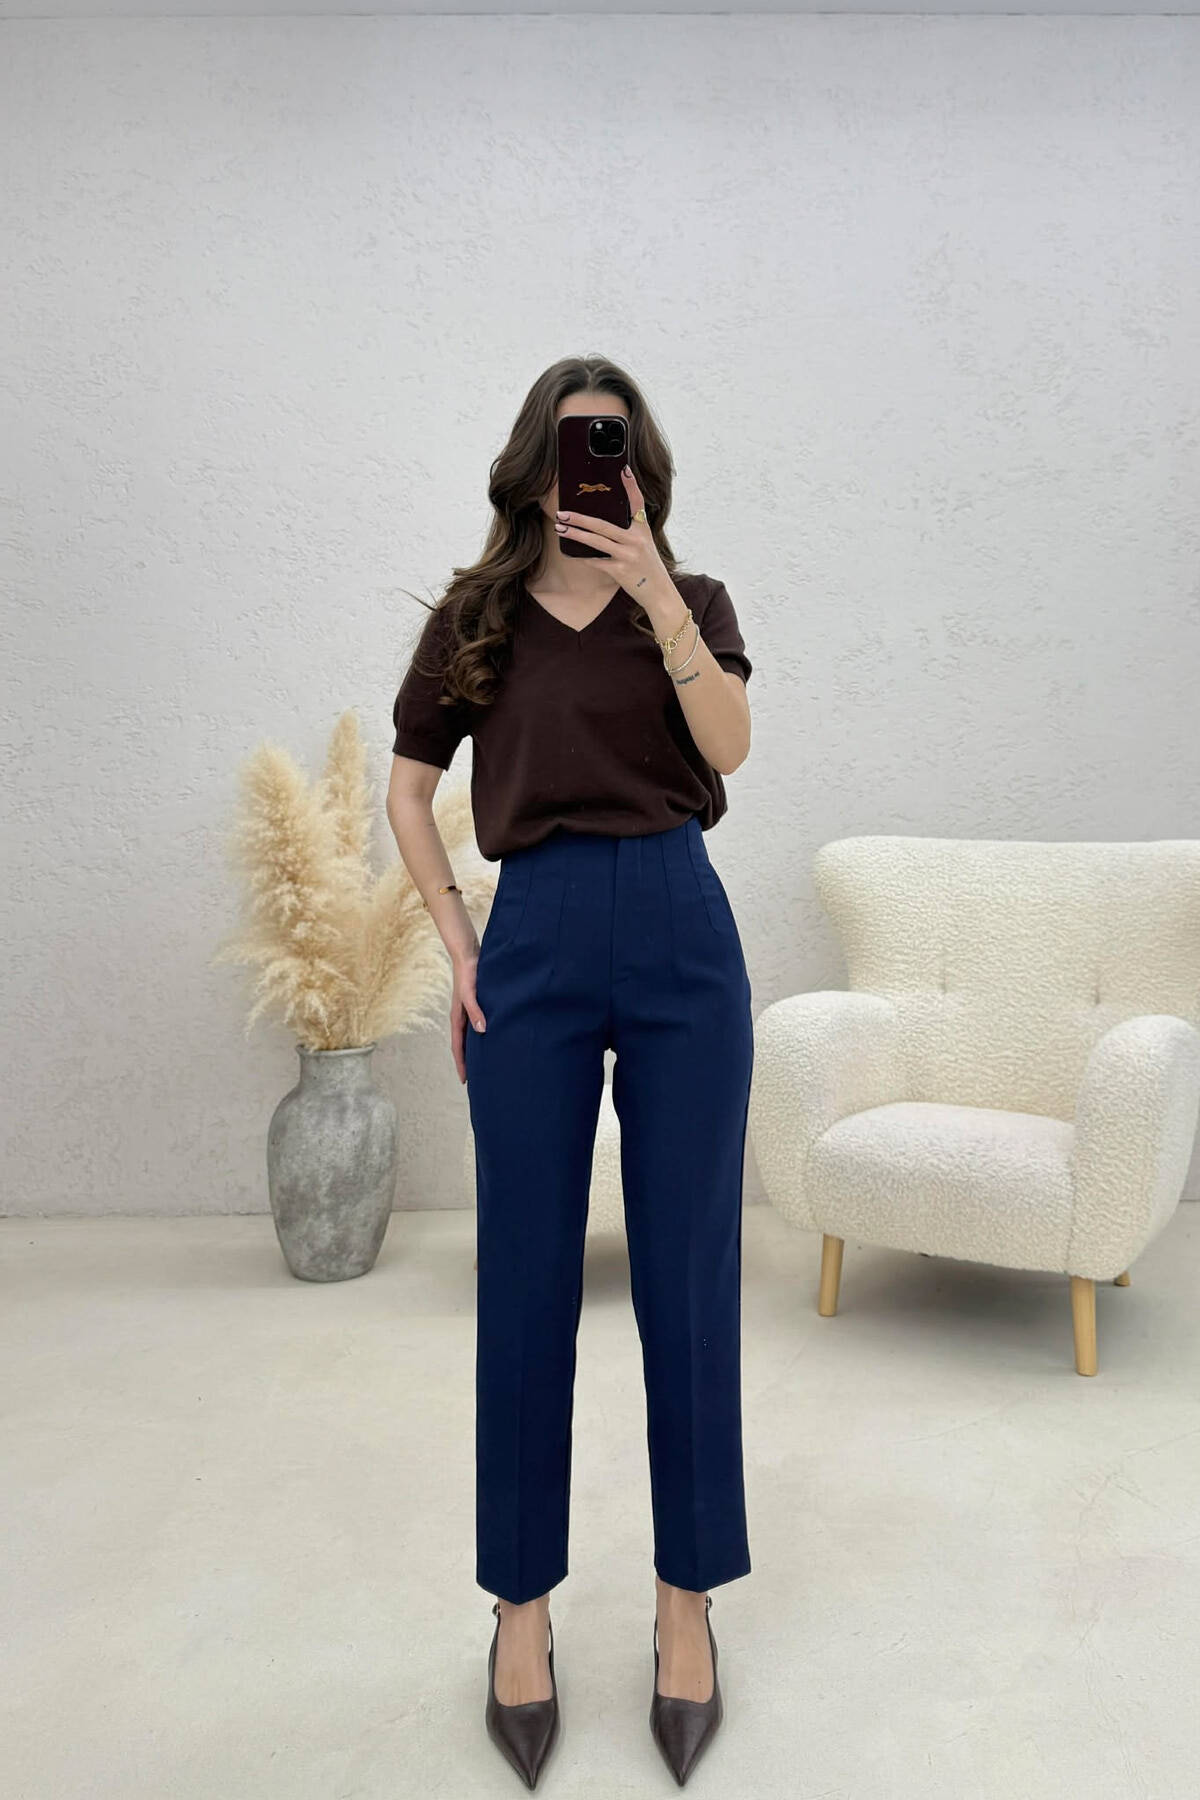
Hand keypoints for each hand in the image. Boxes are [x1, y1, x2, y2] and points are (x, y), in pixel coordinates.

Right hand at [451, 950, 484, 1082]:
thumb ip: (475, 1011)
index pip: (458, 1047)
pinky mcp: (478, 1003)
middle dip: (468, 1061)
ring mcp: (469, 1010)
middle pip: (464, 1044)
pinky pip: (479, 1024)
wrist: (468, 953)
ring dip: (476, 1049)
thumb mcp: (471, 993)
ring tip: (486, 1062)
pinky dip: (484, 1034)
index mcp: (458, 1017)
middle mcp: (463, 1016)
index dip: (461, 1064)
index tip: (465, 1081)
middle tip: (477, 1078)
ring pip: (472, 1035)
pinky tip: (494, 1036)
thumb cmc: (469, 972)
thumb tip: (481, 1031)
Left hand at [554, 465, 676, 611]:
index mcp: (643, 529)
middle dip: (580, 518)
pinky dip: (583, 557)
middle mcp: (636, 539)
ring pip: (596, 541)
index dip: (631, 486)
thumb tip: (598, 523)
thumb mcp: (643, 544)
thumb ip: (628, 532)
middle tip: (562, 513)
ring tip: (560, 529)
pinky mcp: (620, 571)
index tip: (623, 469)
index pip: (637, 502)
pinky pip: (596, 561)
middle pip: (603, 524)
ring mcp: (628, 555)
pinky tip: (571, 553)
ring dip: (575, 535)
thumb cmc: (647, 566)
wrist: (658, 592)